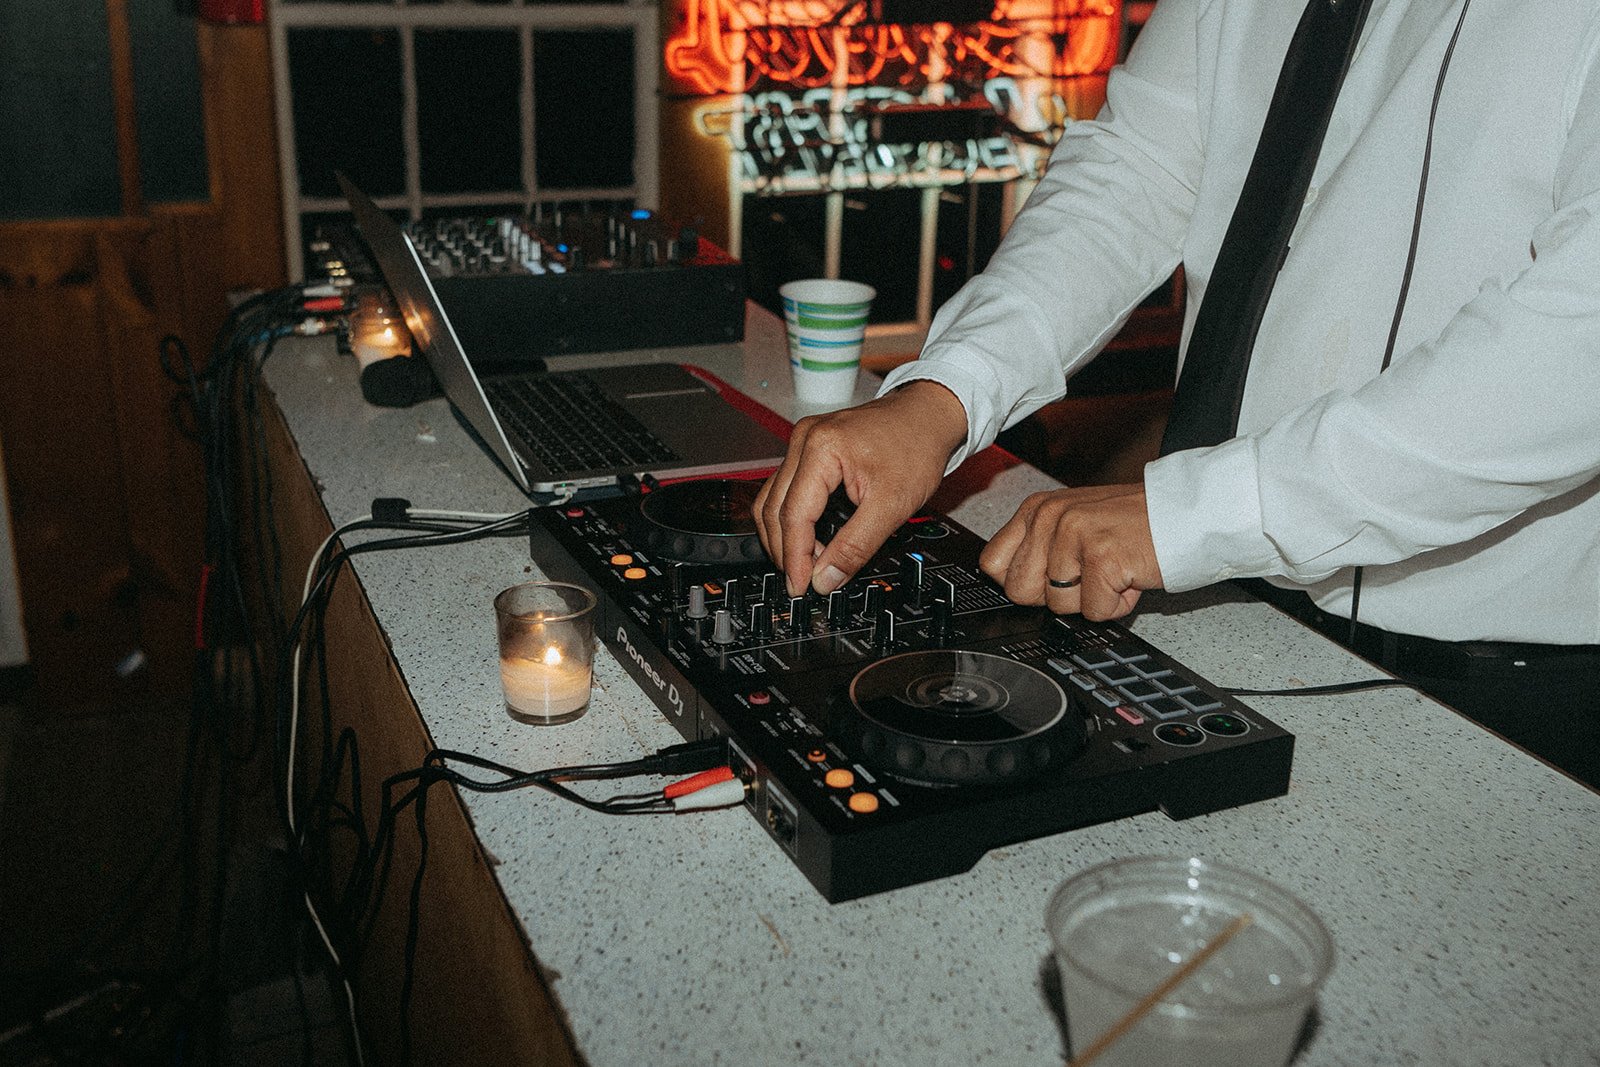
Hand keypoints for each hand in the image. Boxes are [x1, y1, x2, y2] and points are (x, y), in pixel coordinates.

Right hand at [754, 381, 967, 596]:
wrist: (928, 415)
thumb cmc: (917, 446)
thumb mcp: (892, 505)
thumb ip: (856, 546)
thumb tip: (826, 579)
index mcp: (821, 448)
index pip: (793, 515)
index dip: (795, 558)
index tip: (800, 587)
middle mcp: (804, 440)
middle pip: (774, 508)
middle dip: (785, 551)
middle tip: (803, 582)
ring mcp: (803, 442)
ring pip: (773, 499)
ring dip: (783, 536)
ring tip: (805, 565)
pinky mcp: (808, 449)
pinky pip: (785, 489)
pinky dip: (791, 518)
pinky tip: (808, 540)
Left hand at [979, 484, 1164, 619]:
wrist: (1184, 514)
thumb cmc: (1134, 524)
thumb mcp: (1073, 523)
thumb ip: (1039, 548)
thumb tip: (1013, 584)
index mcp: (1037, 509)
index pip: (993, 564)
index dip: (1022, 583)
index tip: (1048, 579)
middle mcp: (1049, 517)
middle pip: (1020, 592)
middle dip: (1056, 596)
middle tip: (1087, 574)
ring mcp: (1073, 535)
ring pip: (1059, 605)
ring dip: (1092, 599)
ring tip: (1113, 570)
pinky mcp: (1101, 557)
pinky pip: (1094, 611)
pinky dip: (1116, 604)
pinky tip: (1128, 577)